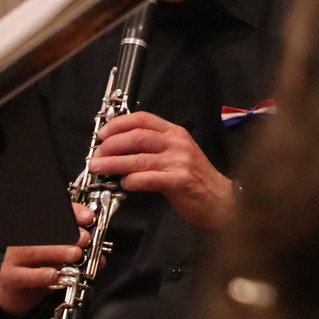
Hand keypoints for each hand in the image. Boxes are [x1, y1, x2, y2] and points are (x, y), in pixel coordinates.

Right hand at [0, 202, 91, 315]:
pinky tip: (54, 275)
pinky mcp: (12, 276)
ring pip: (33, 250)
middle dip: (68, 233)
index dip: (73, 213)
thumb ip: (83, 254)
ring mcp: (17, 257)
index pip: (56, 215)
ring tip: (75, 254)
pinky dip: (40, 275)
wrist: (18, 290)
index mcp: (41, 231)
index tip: (89, 217)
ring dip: (56, 251)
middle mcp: (27, 239)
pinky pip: (24, 275)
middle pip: (44, 231)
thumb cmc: (43, 268)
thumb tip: (100, 258)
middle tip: (85, 239)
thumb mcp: (64, 258)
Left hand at [88, 111, 232, 228]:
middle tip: (96, 154)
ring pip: (138, 158)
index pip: (143, 119)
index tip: (102, 134)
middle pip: (137, 137)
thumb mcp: (179, 153)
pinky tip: (123, 184)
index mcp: (176, 134)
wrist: (222, 199)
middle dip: (111, 145)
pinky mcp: (179, 181)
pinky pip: (148, 178)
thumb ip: (155, 147)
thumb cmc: (197, 179)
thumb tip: (120, 147)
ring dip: (113, 163)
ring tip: (98, 168)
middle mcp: (178, 144)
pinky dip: (131, 181)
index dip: (118, 124)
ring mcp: (179, 162)